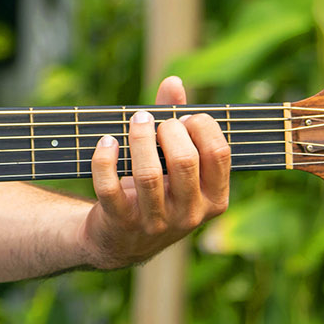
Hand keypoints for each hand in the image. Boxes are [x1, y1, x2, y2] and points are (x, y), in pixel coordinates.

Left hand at [83, 75, 231, 268]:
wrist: (122, 241)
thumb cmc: (157, 191)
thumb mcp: (175, 165)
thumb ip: (178, 123)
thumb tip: (174, 82)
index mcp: (214, 198)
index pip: (219, 154)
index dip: (202, 125)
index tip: (184, 117)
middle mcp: (189, 214)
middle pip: (184, 161)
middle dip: (169, 130)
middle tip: (155, 122)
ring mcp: (155, 222)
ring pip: (148, 174)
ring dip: (139, 138)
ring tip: (135, 120)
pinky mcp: (120, 222)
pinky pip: (109, 187)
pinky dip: (105, 159)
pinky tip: (106, 141)